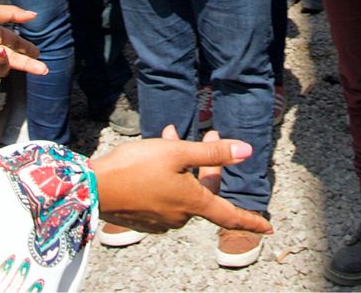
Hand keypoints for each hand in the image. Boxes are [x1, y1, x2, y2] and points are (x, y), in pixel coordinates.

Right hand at [89, 128, 273, 235]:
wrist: (91, 188)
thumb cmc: (136, 167)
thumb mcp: (178, 153)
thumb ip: (213, 153)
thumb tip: (246, 152)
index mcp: (193, 204)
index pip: (230, 215)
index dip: (251, 220)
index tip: (269, 228)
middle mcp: (180, 217)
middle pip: (204, 192)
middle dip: (207, 163)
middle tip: (208, 132)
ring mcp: (160, 219)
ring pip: (182, 188)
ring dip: (183, 164)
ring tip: (171, 135)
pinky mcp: (143, 217)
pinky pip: (164, 195)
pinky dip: (166, 175)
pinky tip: (155, 152)